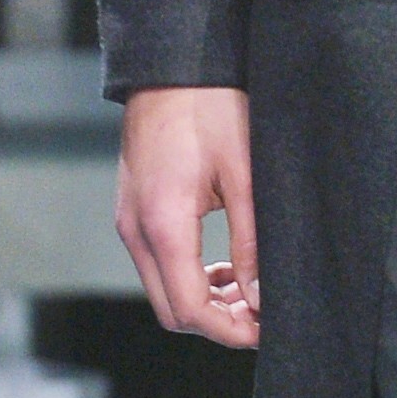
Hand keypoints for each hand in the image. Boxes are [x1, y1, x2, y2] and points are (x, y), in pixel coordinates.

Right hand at [118, 85, 260, 343]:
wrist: (173, 66)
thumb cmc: (211, 108)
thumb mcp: (244, 174)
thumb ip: (252, 242)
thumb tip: (262, 297)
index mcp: (163, 224)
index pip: (190, 309)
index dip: (230, 331)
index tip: (267, 329)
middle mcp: (136, 230)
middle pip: (171, 310)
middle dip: (218, 322)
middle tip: (263, 313)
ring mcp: (129, 222)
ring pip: (163, 291)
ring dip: (205, 301)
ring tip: (250, 291)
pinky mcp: (133, 213)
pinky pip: (158, 265)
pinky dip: (189, 277)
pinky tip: (223, 267)